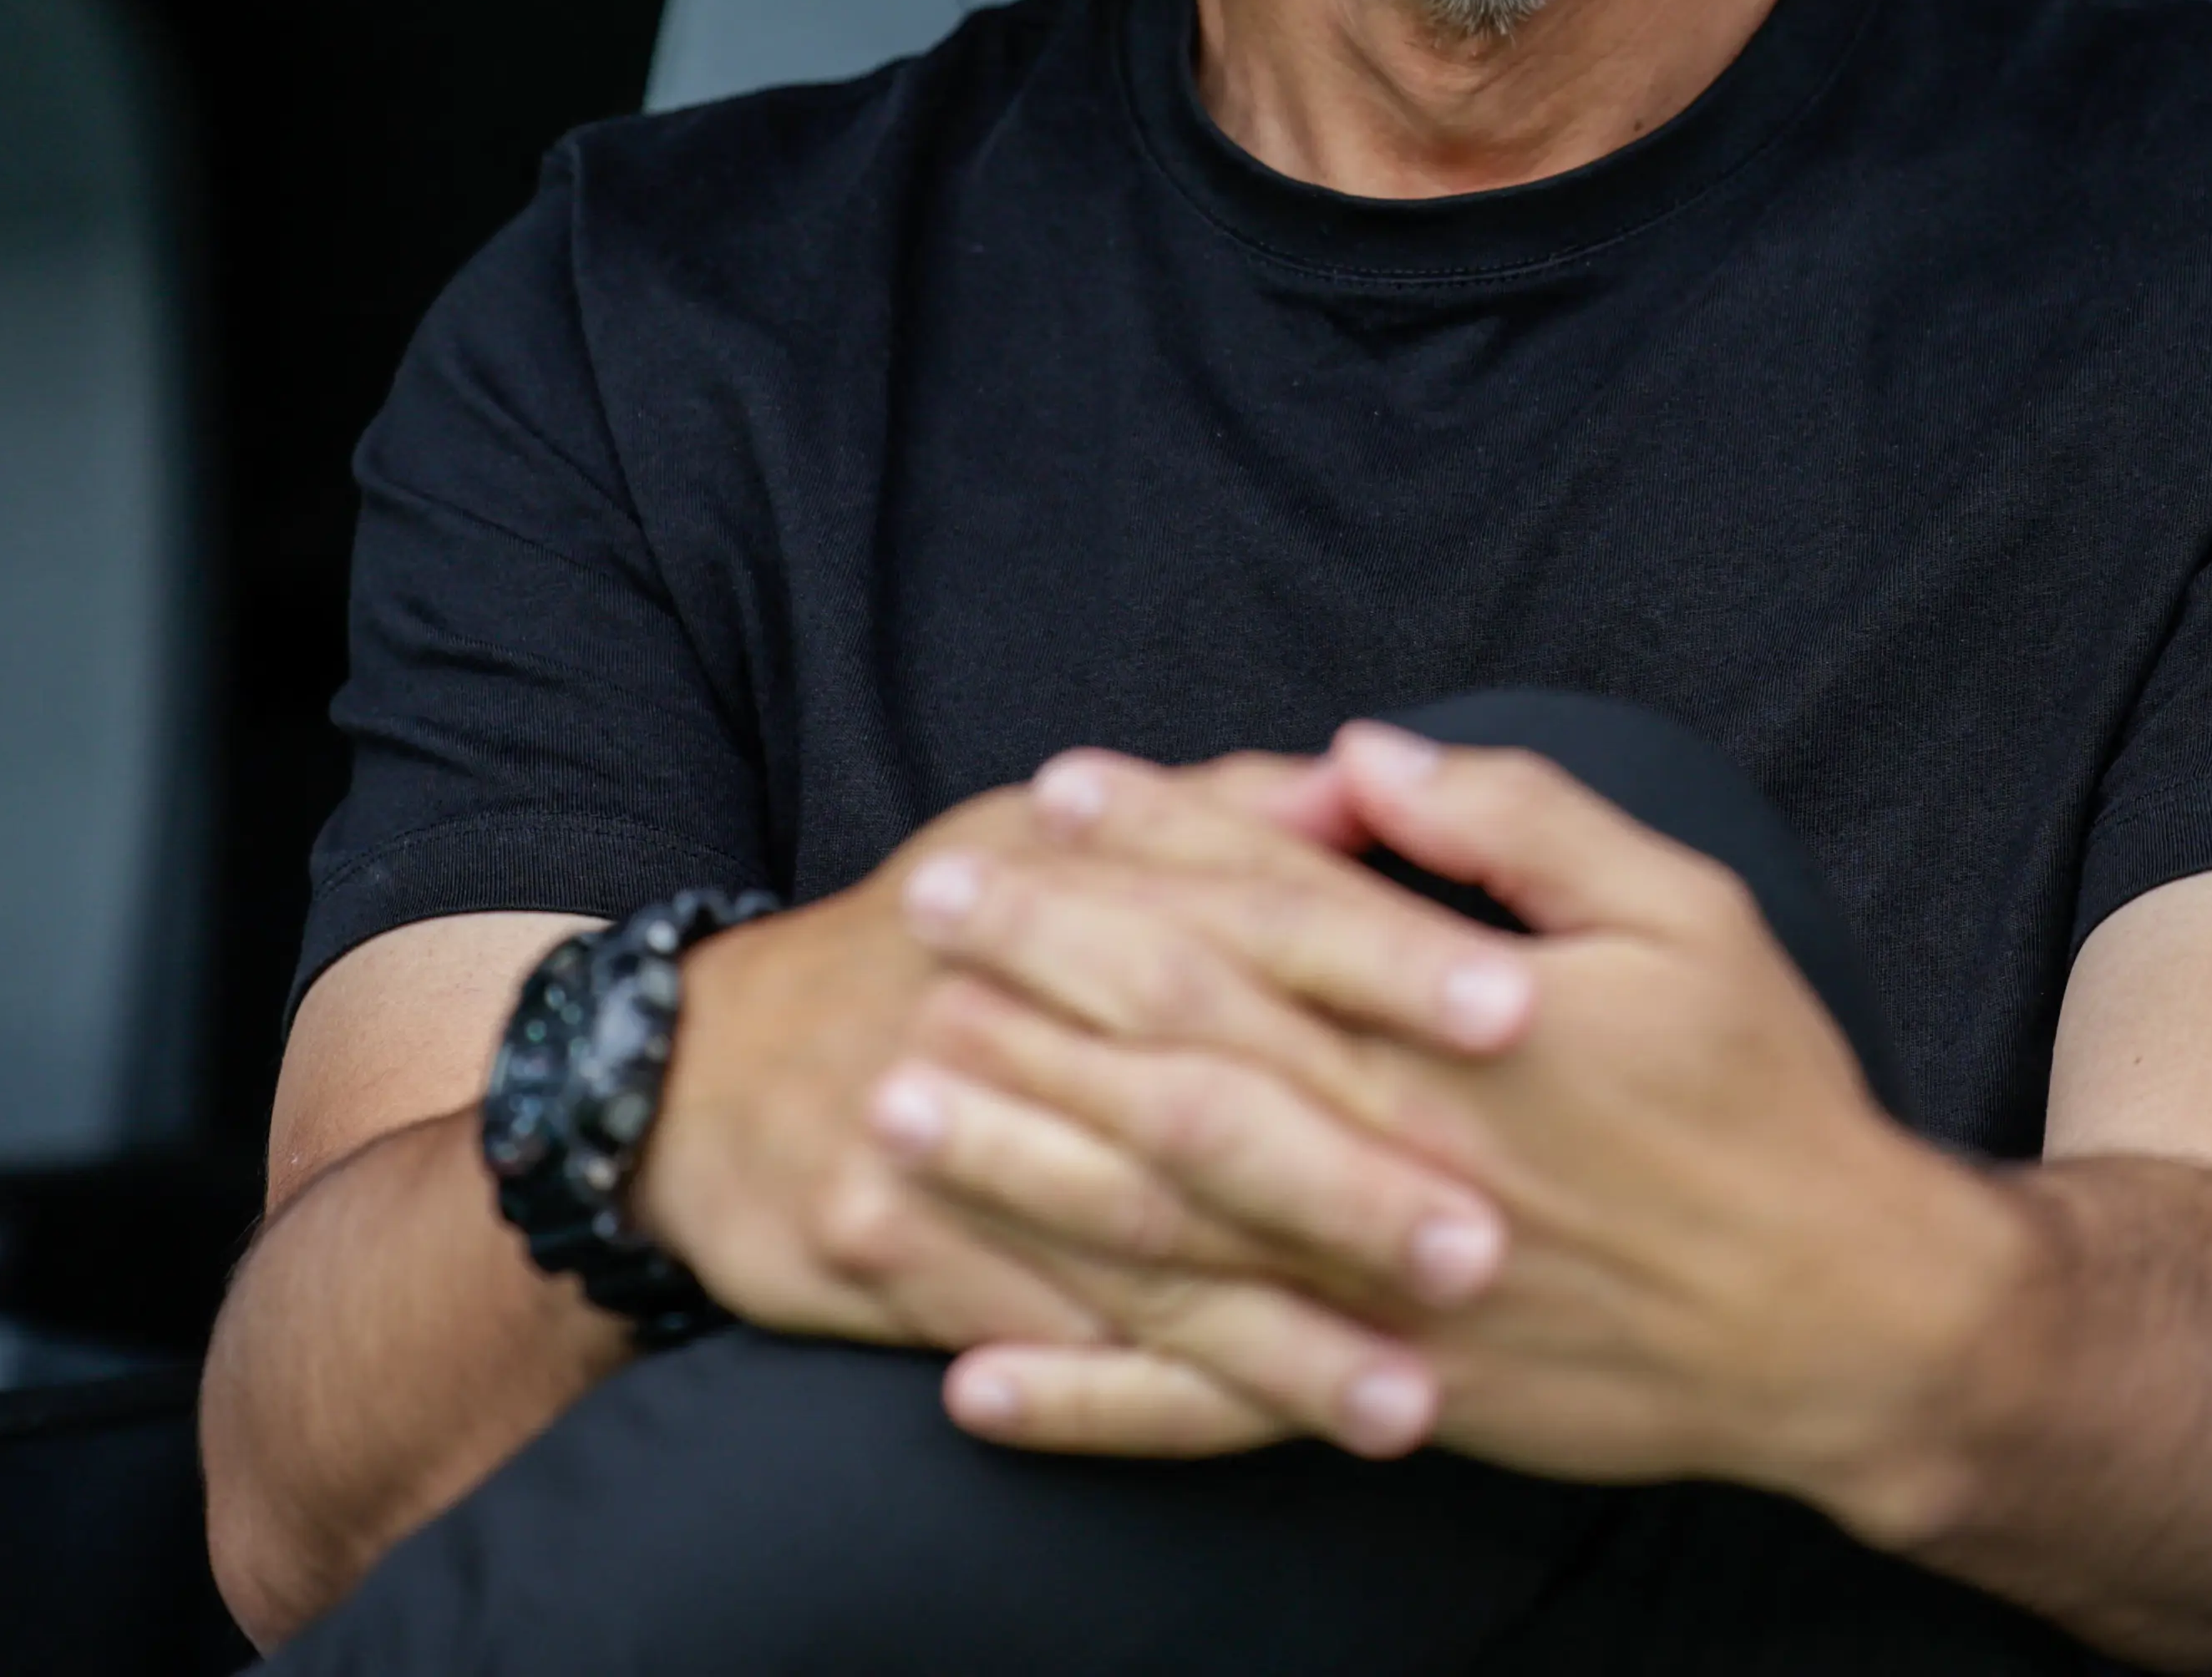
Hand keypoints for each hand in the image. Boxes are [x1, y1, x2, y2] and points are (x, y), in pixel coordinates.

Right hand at [627, 760, 1538, 1454]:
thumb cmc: (929, 936)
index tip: (1516, 1008)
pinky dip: (1145, 1394)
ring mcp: (929, 1137)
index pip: (1250, 915)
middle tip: (1486, 1242)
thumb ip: (1223, 815)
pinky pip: (1036, 1337)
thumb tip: (1367, 777)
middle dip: (1345, 1178)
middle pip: (1195, 1091)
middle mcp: (997, 1003)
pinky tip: (1250, 1432)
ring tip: (1405, 1396)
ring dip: (1271, 1334)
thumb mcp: (1049, 836)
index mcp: (1063, 886)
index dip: (1384, 960)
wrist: (695, 1065)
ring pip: (1128, 1246)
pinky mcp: (877, 1254)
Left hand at [893, 726, 2024, 1525]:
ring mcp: (1375, 1296)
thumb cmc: (1769, 1097)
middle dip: (1044, 975)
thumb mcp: (1683, 910)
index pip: (1267, 909)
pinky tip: (967, 1383)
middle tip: (929, 913)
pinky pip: (1205, 1411)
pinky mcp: (1383, 1401)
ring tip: (895, 1102)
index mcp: (1456, 1029)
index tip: (1048, 791)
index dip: (1154, 842)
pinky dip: (1085, 1403)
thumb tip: (1364, 755)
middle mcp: (1393, 1160)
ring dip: (1017, 1167)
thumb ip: (1519, 824)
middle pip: (1181, 1051)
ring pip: (1161, 1230)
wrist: (1849, 1328)